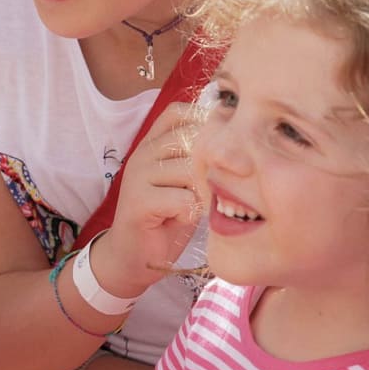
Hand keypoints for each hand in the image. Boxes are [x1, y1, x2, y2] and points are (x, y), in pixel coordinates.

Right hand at [91, 102, 201, 296]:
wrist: (133, 256)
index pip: (178, 113)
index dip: (203, 125)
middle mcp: (142, 153)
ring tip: (195, 205)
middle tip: (211, 189)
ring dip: (201, 191)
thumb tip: (235, 140)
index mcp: (151, 143)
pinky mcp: (138, 201)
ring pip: (189, 169)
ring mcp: (137, 176)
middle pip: (189, 140)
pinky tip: (183, 219)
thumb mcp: (186, 181)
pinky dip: (191, 212)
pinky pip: (182, 198)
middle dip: (209, 166)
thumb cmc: (167, 216)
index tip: (216, 153)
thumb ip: (199, 158)